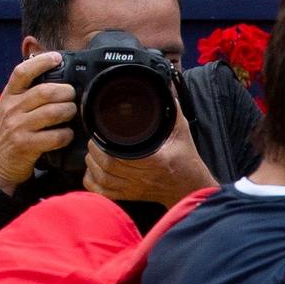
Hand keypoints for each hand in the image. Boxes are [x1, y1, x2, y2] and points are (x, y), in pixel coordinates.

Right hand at [0, 52, 76, 193]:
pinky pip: (56, 136)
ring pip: (53, 112)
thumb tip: (54, 80)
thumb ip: (27, 96)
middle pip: (45, 91)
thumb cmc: (8, 136)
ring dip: (69, 112)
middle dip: (66, 92)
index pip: (22, 72)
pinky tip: (66, 135)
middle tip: (72, 96)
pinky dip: (66, 135)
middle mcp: (11, 109)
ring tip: (71, 114)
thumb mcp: (10, 111)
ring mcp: (18, 127)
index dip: (41, 62)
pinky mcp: (26, 145)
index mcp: (8, 97)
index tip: (57, 57)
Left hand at [83, 104, 212, 205]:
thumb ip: (171, 109)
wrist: (191, 187)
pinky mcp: (130, 196)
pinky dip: (93, 182)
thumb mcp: (181, 132)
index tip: (100, 133)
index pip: (118, 155)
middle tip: (96, 139)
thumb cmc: (187, 160)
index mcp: (154, 160)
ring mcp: (135, 189)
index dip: (103, 144)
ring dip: (92, 164)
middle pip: (106, 166)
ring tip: (94, 152)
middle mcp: (142, 176)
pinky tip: (93, 171)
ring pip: (102, 178)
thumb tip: (164, 87)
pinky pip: (104, 192)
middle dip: (95, 150)